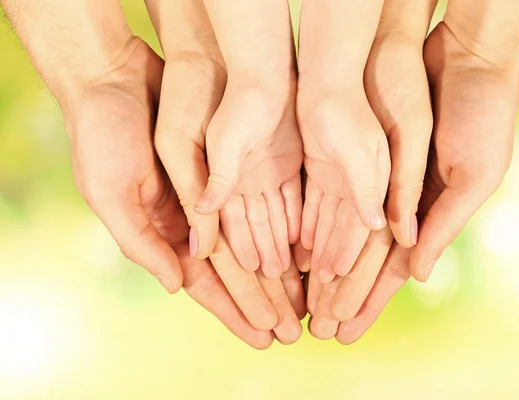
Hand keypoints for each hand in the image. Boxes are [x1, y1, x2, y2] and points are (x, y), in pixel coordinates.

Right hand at [3, 0, 304, 347]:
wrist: (111, 77)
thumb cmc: (101, 134)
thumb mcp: (112, 191)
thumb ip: (142, 239)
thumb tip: (177, 283)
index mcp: (161, 230)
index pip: (204, 281)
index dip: (234, 309)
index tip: (263, 336)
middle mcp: (189, 218)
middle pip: (236, 269)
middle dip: (263, 300)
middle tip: (293, 330)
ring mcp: (211, 192)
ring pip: (253, 240)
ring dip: (277, 271)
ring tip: (303, 299)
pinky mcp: (230, 166)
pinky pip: (262, 203)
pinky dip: (281, 227)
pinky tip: (302, 249)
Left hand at [311, 0, 518, 342]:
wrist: (468, 60)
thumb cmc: (482, 119)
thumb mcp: (472, 175)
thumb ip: (443, 222)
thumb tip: (419, 273)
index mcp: (429, 215)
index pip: (392, 269)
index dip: (367, 300)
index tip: (345, 331)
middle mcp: (399, 204)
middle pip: (361, 259)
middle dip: (339, 294)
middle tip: (315, 328)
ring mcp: (376, 181)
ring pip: (341, 233)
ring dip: (322, 267)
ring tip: (300, 297)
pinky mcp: (358, 158)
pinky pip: (330, 198)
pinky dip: (314, 225)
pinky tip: (297, 250)